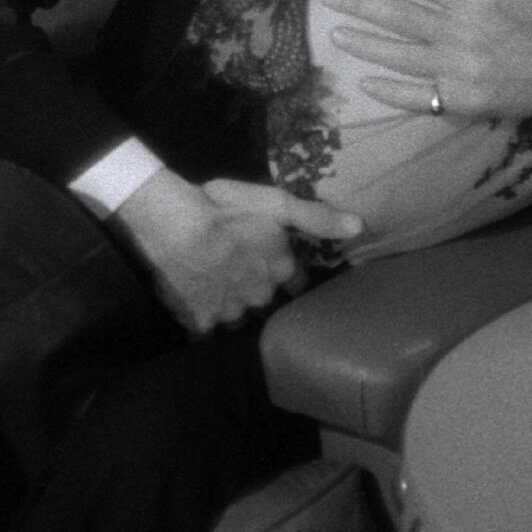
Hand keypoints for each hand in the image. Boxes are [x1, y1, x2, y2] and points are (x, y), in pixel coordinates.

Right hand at [110, 170, 362, 334]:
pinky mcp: (199, 321)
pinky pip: (205, 328)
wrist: (172, 224)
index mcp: (281, 270)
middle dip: (258, 292)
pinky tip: (194, 303)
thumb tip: (359, 227)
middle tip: (241, 274)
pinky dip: (202, 318)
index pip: (296, 282)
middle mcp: (260, 297)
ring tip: (218, 288)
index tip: (277, 267)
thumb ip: (316, 217)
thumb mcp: (275, 203)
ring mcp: (229, 312)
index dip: (287, 274)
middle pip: (266, 302)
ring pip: (237, 317)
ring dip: (231, 306)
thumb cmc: (224, 208)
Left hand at [319, 0, 531, 121]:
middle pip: (398, 16)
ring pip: (399, 55)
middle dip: (359, 3)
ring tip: (335, 34)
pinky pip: (418, 97)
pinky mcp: (461, 100)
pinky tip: (365, 84)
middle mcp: (458, 33)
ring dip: (365, 44)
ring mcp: (457, 69)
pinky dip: (390, 92)